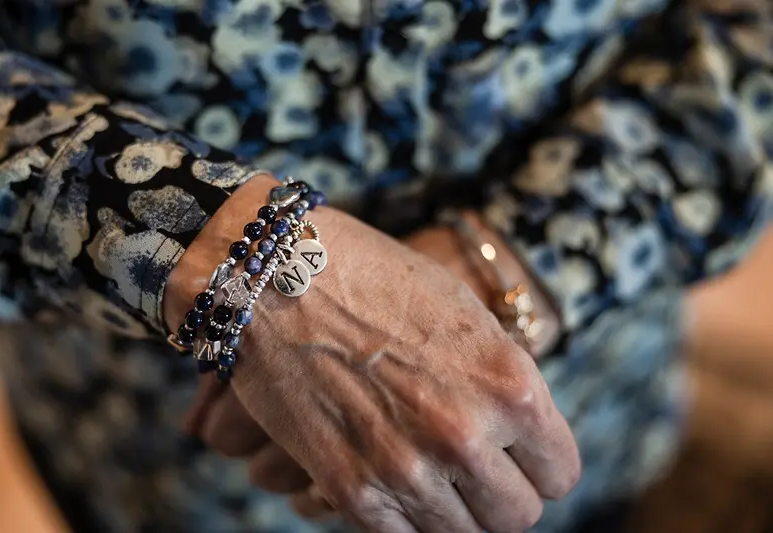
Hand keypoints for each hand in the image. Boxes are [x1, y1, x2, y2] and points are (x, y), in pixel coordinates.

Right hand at [166, 176, 580, 532]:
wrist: (280, 273)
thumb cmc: (377, 279)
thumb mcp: (465, 315)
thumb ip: (502, 382)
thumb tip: (520, 433)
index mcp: (510, 386)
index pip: (560, 473)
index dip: (539, 463)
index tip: (515, 455)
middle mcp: (467, 434)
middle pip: (518, 516)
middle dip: (500, 492)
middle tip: (471, 467)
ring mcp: (407, 467)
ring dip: (453, 510)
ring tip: (429, 471)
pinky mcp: (350, 488)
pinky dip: (402, 519)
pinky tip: (389, 479)